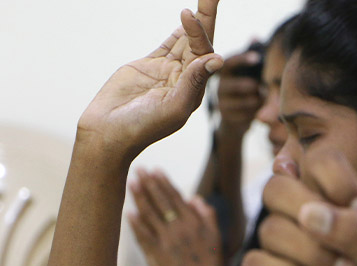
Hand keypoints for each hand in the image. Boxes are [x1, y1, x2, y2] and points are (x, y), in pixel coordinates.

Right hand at [77, 0, 222, 159]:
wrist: (110, 131)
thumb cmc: (143, 127)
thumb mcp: (174, 107)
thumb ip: (194, 82)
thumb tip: (217, 59)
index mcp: (195, 90)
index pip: (205, 55)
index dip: (200, 34)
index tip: (191, 15)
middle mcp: (186, 79)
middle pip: (200, 43)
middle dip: (206, 19)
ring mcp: (168, 71)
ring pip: (185, 40)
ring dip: (195, 22)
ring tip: (205, 1)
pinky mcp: (150, 66)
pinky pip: (169, 45)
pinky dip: (179, 32)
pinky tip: (188, 18)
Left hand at [128, 169, 228, 265]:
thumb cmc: (213, 264)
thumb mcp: (216, 237)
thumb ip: (207, 215)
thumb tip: (195, 198)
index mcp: (194, 223)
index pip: (176, 197)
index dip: (164, 182)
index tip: (155, 169)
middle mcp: (180, 229)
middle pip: (161, 201)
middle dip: (149, 184)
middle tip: (137, 169)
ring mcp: (168, 241)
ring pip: (150, 215)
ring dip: (139, 198)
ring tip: (131, 183)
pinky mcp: (158, 255)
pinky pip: (144, 236)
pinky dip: (136, 224)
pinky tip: (128, 212)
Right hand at [215, 50, 263, 136]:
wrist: (237, 119)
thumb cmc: (247, 90)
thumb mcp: (250, 73)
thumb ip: (252, 56)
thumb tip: (255, 36)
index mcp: (225, 72)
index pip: (229, 63)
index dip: (242, 59)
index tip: (257, 58)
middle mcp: (219, 86)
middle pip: (234, 85)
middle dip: (250, 86)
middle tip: (264, 88)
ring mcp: (222, 103)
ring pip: (242, 101)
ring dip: (256, 101)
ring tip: (264, 99)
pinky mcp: (227, 118)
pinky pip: (244, 115)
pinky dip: (255, 113)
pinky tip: (259, 111)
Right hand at [243, 149, 356, 265]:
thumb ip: (356, 229)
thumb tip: (309, 212)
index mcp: (336, 207)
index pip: (316, 162)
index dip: (333, 177)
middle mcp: (304, 225)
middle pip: (277, 187)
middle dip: (309, 210)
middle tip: (343, 246)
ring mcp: (283, 256)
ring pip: (268, 228)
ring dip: (310, 251)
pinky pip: (255, 263)